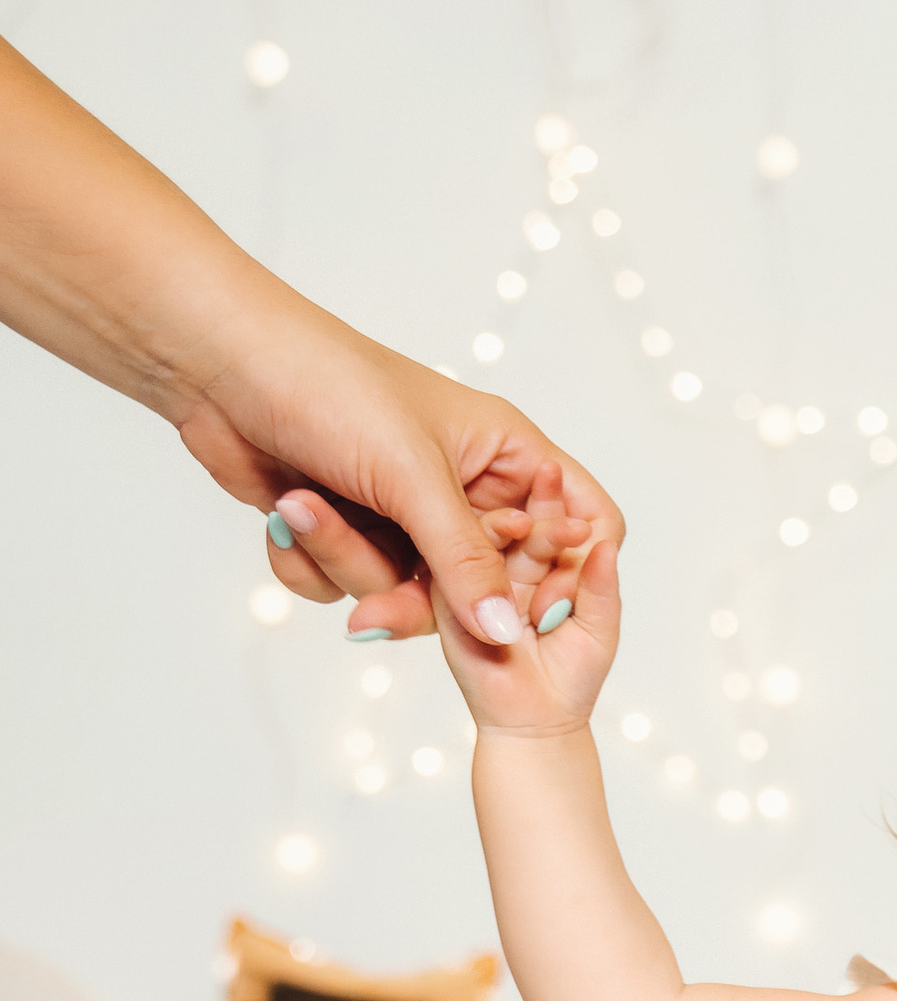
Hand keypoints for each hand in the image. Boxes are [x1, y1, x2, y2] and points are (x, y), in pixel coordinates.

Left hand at [172, 299, 624, 654]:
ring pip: (408, 594)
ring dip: (347, 561)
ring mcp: (405, 516)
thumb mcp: (412, 477)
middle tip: (375, 605)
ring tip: (301, 504)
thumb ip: (465, 563)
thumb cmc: (330, 385)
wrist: (219, 365)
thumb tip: (506, 636)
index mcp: (504, 454)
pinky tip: (285, 511)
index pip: (573, 526)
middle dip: (419, 592)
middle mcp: (462, 489)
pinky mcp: (351, 534)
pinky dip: (312, 560)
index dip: (558, 576)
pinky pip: (350, 588)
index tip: (523, 616)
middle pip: (483, 586)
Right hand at [428, 463, 619, 738]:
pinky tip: (507, 526)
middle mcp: (513, 569)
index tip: (574, 475)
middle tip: (550, 470)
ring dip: (516, 519)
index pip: (556, 527)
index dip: (566, 503)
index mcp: (549, 570)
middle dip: (541, 500)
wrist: (533, 724)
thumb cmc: (571, 679)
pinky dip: (485, 541)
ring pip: (497, 537)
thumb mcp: (599, 628)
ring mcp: (482, 580)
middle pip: (526, 525)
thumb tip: (607, 544)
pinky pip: (464, 560)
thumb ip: (600, 587)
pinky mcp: (455, 596)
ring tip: (533, 505)